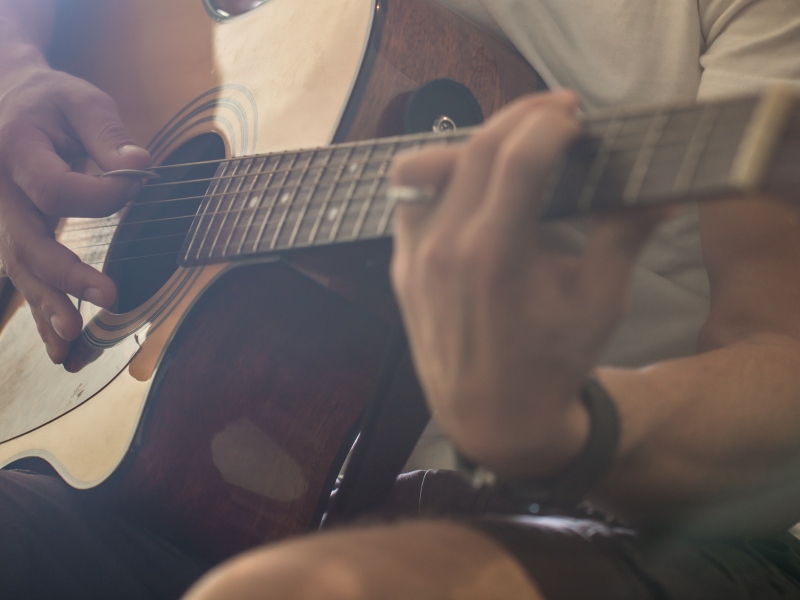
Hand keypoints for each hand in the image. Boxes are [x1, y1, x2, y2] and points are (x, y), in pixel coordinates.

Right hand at [0, 64, 149, 362]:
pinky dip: (41, 309)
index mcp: (15, 149)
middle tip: (109, 296)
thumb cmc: (49, 101)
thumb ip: (106, 132)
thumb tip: (140, 164)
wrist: (4, 99)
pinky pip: (22, 274)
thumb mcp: (80, 100)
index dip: (101, 194)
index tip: (135, 182)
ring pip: (18, 267)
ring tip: (73, 341)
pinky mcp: (9, 235)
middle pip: (26, 240)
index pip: (55, 187)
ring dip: (47, 305)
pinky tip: (60, 345)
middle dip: (66, 273)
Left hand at [390, 91, 665, 476]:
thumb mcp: (600, 302)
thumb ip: (624, 236)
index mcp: (497, 257)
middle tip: (557, 114)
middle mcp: (446, 249)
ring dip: (475, 141)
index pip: (518, 157)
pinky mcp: (402, 268)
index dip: (551, 124)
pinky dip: (440, 177)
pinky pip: (410, 200)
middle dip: (522, 117)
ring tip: (513, 143)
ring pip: (430, 165)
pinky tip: (473, 183)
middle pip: (477, 148)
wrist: (495, 420)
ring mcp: (415, 258)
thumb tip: (663, 193)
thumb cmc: (553, 364)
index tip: (577, 119)